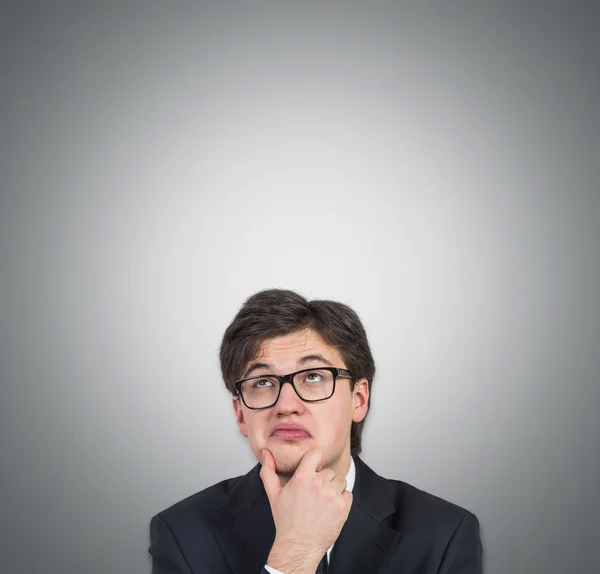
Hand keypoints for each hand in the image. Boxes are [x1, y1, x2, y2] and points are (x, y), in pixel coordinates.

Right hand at [260, 448, 351, 573]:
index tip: (313, 469)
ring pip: (340, 480)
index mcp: (302, 478)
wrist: (299, 545)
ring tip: (322, 501)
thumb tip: (266, 453)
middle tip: (314, 494)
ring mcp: (332, 495)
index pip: (316, 453)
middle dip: (323, 480)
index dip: (315, 461)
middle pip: (328, 471)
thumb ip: (268, 471)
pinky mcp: (343, 507)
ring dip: (334, 488)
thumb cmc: (286, 520)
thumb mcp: (273, 494)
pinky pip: (348, 494)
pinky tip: (330, 508)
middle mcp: (319, 484)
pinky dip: (342, 500)